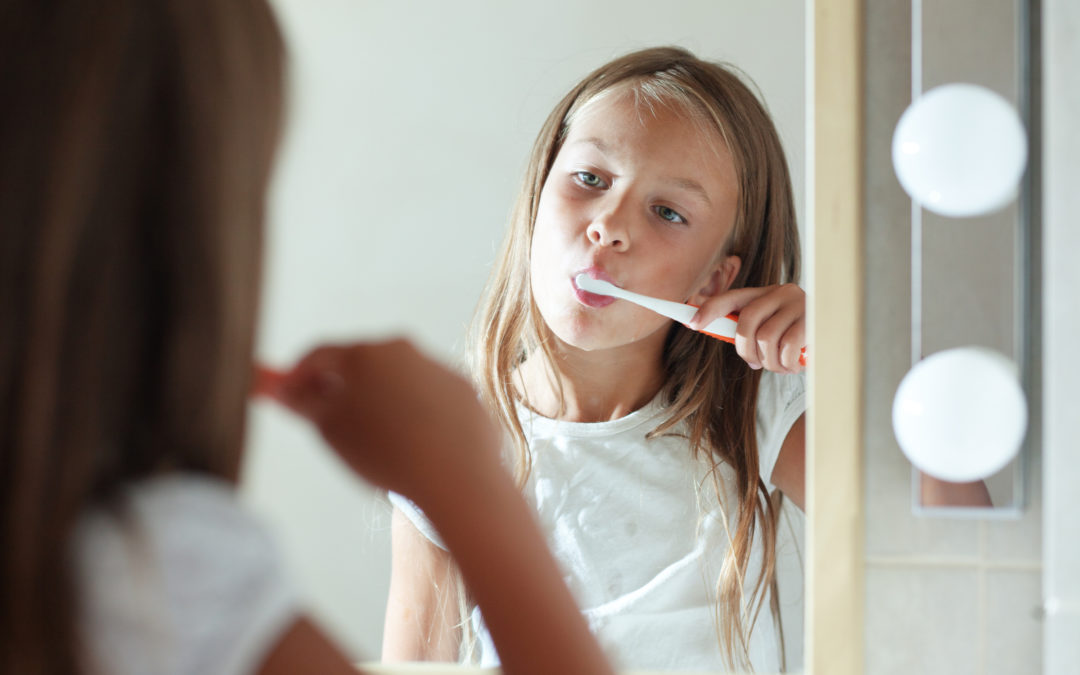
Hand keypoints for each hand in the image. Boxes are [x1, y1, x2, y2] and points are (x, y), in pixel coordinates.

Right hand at [254, 339, 502, 504]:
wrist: (456, 477)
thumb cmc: (384, 453)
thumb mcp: (329, 430)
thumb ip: (303, 403)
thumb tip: (285, 389)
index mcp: (364, 353)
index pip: (319, 355)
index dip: (297, 375)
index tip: (288, 394)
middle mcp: (403, 350)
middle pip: (360, 363)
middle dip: (340, 387)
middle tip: (329, 418)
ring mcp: (438, 367)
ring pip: (397, 380)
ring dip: (380, 400)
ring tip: (377, 442)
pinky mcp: (464, 389)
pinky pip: (430, 397)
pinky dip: (416, 413)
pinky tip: (415, 444)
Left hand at [688, 283, 805, 373]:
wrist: (841, 333)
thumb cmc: (799, 335)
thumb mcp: (773, 328)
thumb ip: (750, 330)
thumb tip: (720, 335)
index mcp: (765, 293)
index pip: (731, 298)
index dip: (709, 310)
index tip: (691, 322)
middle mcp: (781, 292)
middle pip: (746, 321)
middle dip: (745, 349)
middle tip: (756, 363)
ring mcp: (798, 304)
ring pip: (766, 339)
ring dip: (769, 361)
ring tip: (780, 366)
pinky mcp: (814, 320)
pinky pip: (788, 347)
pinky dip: (786, 363)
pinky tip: (793, 365)